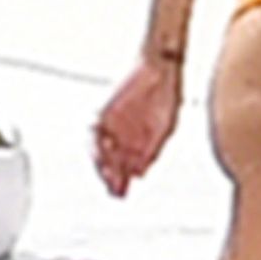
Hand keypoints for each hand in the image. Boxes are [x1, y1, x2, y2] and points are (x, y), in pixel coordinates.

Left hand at [93, 55, 182, 196]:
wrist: (160, 66)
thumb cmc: (166, 93)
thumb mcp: (165, 127)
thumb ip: (152, 151)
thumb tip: (140, 173)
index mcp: (135, 136)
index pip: (122, 163)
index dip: (121, 179)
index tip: (122, 193)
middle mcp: (119, 130)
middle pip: (108, 159)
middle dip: (111, 177)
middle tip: (115, 191)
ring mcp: (110, 121)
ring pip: (98, 148)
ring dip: (102, 165)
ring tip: (108, 178)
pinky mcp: (103, 110)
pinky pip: (94, 132)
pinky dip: (98, 146)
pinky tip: (102, 157)